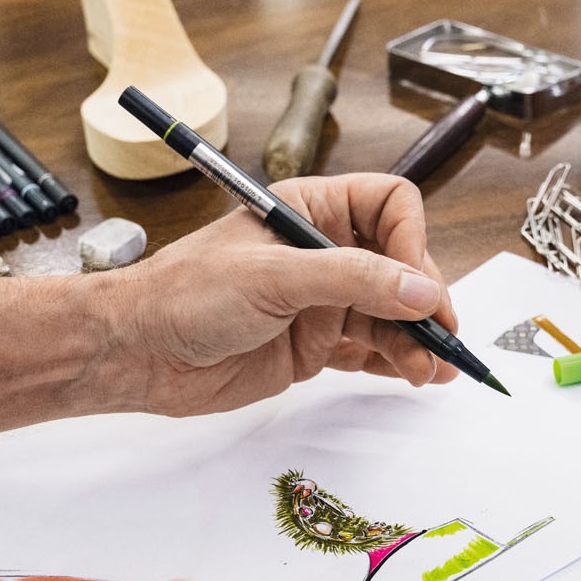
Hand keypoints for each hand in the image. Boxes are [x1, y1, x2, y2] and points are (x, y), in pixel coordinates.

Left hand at [113, 173, 460, 415]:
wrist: (139, 353)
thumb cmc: (186, 295)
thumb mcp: (274, 277)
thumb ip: (352, 281)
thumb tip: (420, 290)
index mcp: (311, 211)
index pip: (389, 206)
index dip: (410, 240)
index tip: (413, 281)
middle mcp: (324, 253)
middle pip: (402, 265)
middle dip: (426, 299)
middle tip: (440, 334)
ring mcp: (323, 301)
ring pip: (393, 314)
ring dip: (419, 339)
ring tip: (434, 369)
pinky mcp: (316, 345)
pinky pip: (373, 350)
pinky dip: (401, 361)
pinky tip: (422, 374)